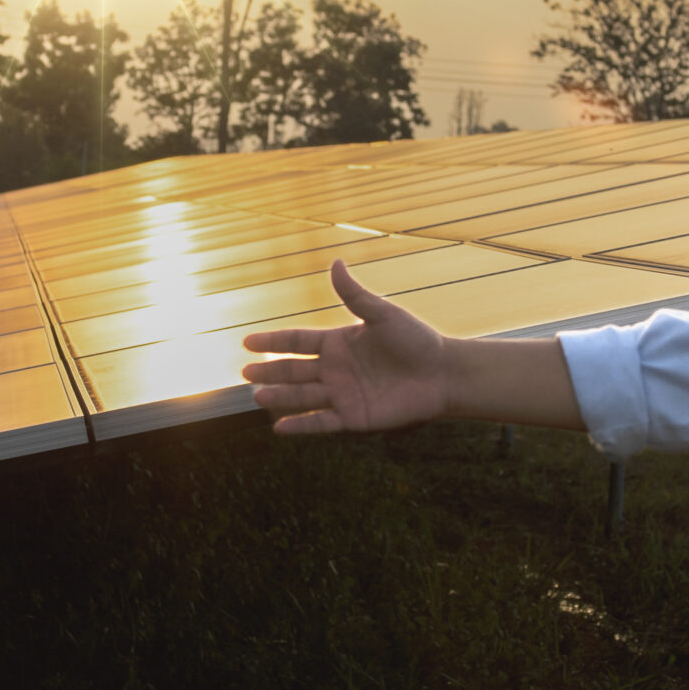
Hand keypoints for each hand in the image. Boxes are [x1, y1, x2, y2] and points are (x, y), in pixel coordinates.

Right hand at [241, 259, 452, 434]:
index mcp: (338, 342)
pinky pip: (321, 422)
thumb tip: (335, 262)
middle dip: (270, 371)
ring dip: (281, 397)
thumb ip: (355, 295)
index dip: (272, 341)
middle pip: (294, 370)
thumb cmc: (416, 340)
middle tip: (246, 372)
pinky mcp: (354, 417)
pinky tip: (279, 427)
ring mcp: (342, 394)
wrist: (442, 373)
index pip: (297, 341)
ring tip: (258, 396)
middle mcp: (335, 369)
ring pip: (303, 396)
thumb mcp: (383, 314)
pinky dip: (301, 425)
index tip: (247, 341)